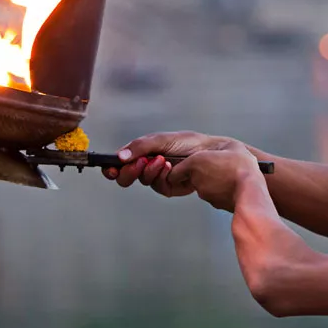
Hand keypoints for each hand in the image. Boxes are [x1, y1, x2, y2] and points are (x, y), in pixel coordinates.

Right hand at [103, 131, 241, 196]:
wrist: (218, 157)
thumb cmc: (193, 144)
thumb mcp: (164, 139)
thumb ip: (141, 146)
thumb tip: (120, 156)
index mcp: (147, 150)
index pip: (124, 160)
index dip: (114, 166)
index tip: (109, 169)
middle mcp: (152, 164)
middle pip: (129, 175)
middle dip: (131, 171)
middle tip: (138, 164)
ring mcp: (162, 177)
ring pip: (144, 181)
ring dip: (151, 171)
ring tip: (164, 162)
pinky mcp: (173, 188)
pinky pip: (159, 187)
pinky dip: (164, 178)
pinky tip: (172, 170)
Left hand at [166, 145, 262, 211]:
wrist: (252, 192)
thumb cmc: (242, 167)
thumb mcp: (232, 146)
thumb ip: (219, 148)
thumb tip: (219, 150)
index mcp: (195, 163)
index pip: (174, 171)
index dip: (181, 167)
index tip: (192, 164)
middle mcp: (196, 180)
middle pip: (190, 177)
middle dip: (201, 172)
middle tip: (217, 166)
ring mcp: (204, 193)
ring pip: (203, 186)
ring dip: (212, 181)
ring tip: (228, 175)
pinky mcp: (214, 203)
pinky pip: (213, 195)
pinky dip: (219, 191)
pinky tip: (231, 185)